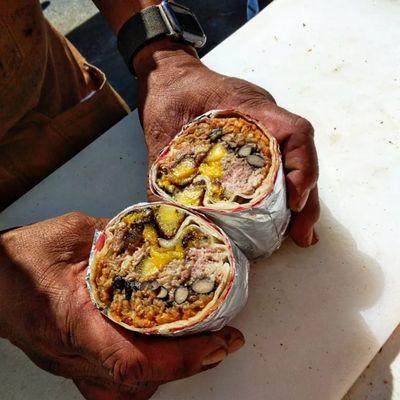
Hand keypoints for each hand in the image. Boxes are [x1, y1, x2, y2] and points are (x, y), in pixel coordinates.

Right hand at [0, 213, 243, 399]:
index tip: (216, 342)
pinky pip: (112, 387)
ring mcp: (71, 364)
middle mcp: (73, 352)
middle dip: (191, 365)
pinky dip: (145, 377)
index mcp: (72, 319)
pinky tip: (162, 359)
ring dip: (171, 373)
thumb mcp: (71, 233)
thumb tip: (153, 235)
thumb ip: (115, 235)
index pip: (130, 361)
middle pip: (139, 382)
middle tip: (224, 341)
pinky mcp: (72, 361)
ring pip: (128, 392)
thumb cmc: (20, 258)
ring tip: (202, 348)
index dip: (179, 359)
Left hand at [134, 41, 318, 246]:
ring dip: (299, 200)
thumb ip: (163, 172)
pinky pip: (278, 165)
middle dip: (306, 199)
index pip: (294, 132)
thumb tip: (168, 218)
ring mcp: (263, 129)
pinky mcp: (255, 140)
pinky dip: (282, 192)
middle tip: (302, 235)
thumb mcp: (161, 132)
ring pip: (292, 165)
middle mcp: (264, 118)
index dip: (302, 168)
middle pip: (300, 157)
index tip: (294, 203)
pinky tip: (280, 217)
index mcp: (247, 107)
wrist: (169, 77)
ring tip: (297, 235)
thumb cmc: (169, 95)